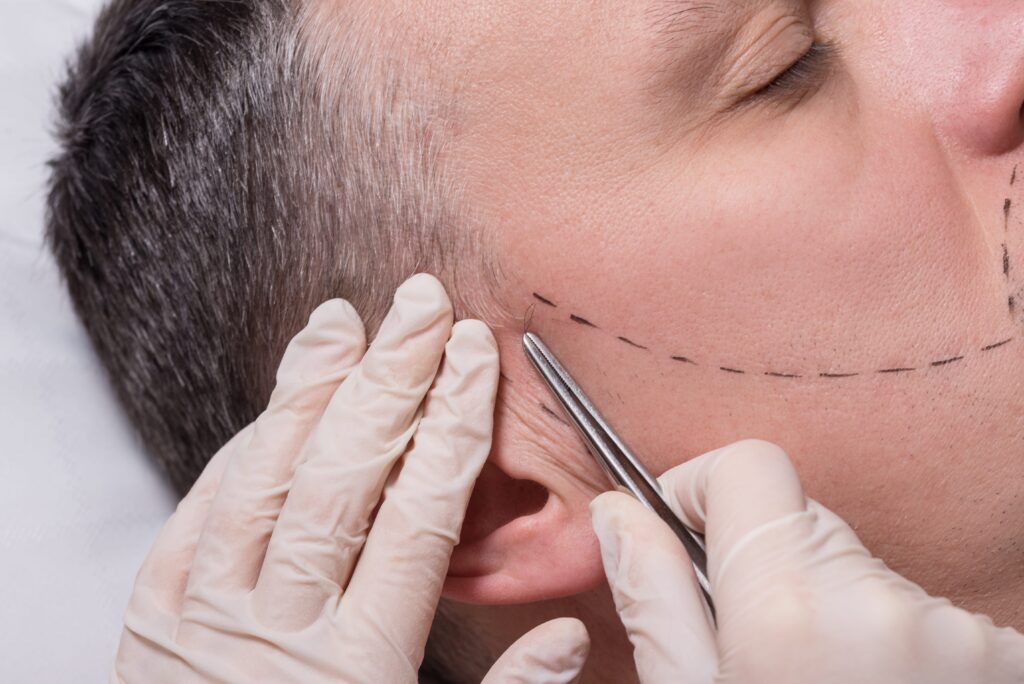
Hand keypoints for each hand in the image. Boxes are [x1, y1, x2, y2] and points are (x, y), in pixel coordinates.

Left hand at [112, 274, 588, 682]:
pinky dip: (235, 455)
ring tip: (342, 323)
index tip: (475, 358)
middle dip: (391, 380)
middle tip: (421, 306)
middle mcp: (283, 629)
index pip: (420, 513)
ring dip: (308, 392)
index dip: (452, 425)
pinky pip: (192, 520)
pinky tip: (270, 409)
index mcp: (362, 664)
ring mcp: (208, 621)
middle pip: (345, 478)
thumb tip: (569, 639)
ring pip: (263, 482)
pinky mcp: (152, 623)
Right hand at [590, 439, 1023, 682]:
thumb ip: (654, 602)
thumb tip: (619, 515)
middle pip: (803, 518)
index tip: (688, 531)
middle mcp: (878, 602)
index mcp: (785, 609)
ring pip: (859, 568)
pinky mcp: (998, 652)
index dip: (703, 487)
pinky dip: (886, 640)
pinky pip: (916, 611)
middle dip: (764, 562)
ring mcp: (953, 630)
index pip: (749, 464)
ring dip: (829, 607)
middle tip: (754, 649)